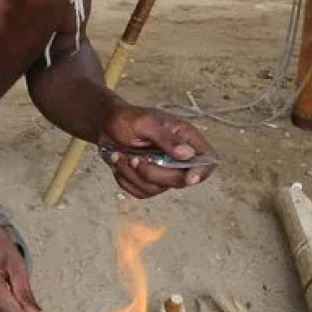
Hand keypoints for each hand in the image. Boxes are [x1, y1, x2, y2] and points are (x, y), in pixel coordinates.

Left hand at [100, 104, 215, 198]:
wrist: (104, 125)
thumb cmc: (125, 118)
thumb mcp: (144, 122)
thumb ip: (166, 139)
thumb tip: (188, 154)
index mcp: (184, 138)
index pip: (207, 160)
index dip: (202, 172)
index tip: (188, 178)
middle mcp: (178, 157)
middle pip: (181, 180)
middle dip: (155, 174)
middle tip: (135, 158)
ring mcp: (163, 170)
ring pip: (158, 188)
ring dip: (134, 175)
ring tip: (119, 155)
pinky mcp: (148, 180)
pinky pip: (141, 192)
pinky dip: (126, 180)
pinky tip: (119, 162)